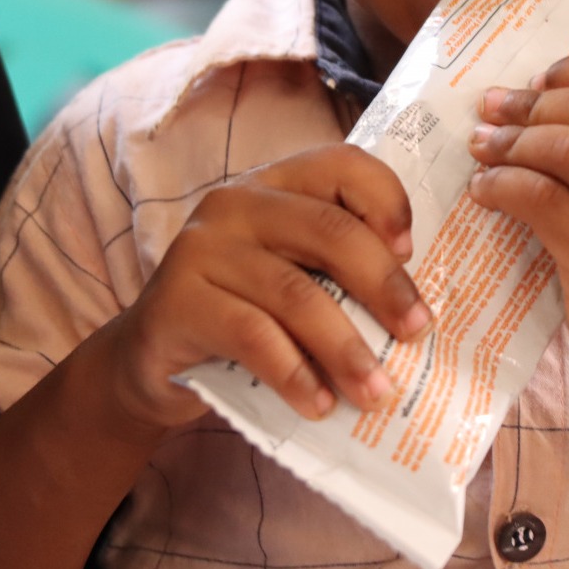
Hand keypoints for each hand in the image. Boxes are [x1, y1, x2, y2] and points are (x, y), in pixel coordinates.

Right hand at [100, 143, 431, 431]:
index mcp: (277, 184)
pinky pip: (253, 337)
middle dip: (383, 285)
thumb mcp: (295, 276)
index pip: (342, 165)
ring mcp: (201, 248)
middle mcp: (237, 203)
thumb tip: (417, 310)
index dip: (386, 200)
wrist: (151, 358)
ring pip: (295, 293)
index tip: (412, 253)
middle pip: (329, 230)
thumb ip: (340, 270)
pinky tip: (320, 404)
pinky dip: (295, 374)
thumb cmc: (244, 312)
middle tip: (418, 332)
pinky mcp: (177, 301)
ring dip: (345, 348)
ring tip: (377, 391)